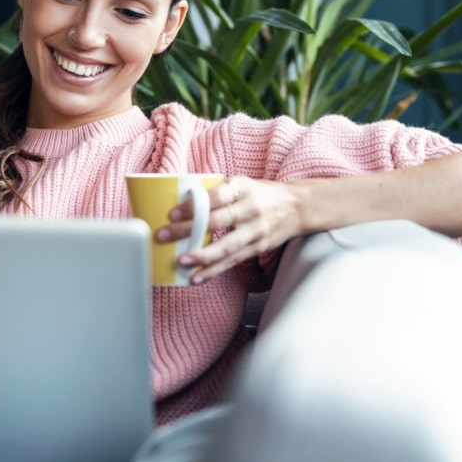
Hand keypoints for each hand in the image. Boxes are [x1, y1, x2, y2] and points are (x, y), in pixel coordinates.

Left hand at [156, 176, 301, 283]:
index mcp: (243, 188)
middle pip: (216, 221)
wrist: (298, 207)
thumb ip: (217, 191)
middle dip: (187, 230)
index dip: (194, 205)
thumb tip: (181, 201)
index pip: (216, 196)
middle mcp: (251, 209)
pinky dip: (214, 271)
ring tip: (181, 261)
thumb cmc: (261, 194)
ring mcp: (256, 230)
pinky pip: (233, 261)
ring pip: (226, 246)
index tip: (172, 213)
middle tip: (164, 236)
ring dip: (201, 256)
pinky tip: (197, 277)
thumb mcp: (242, 183)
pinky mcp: (258, 248)